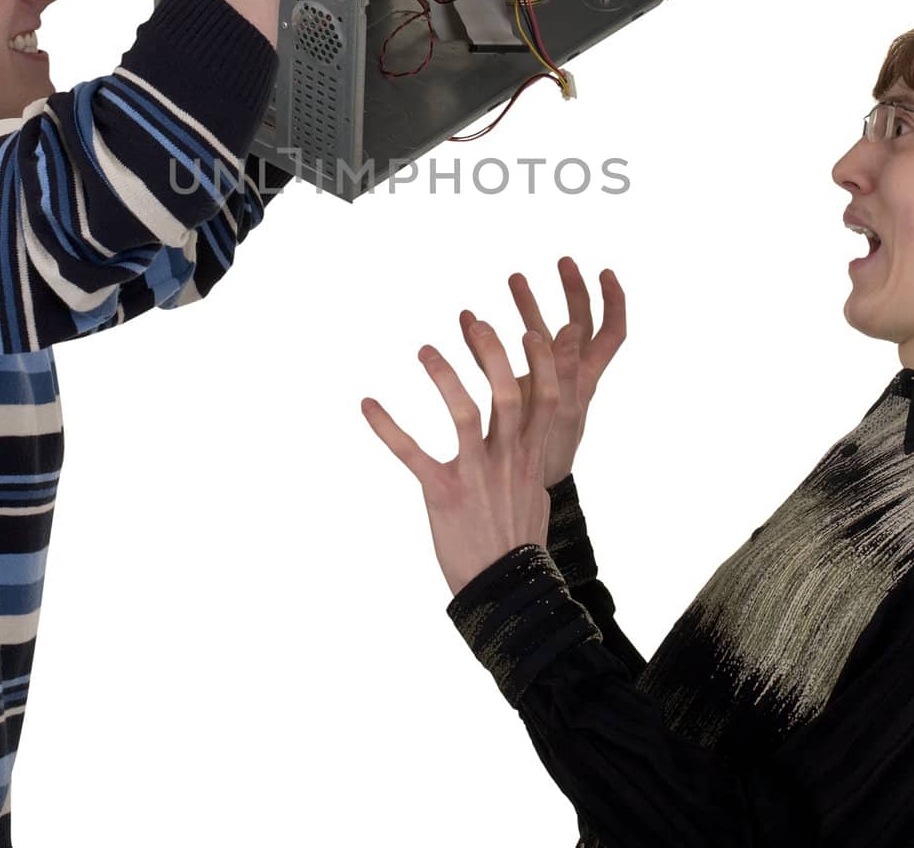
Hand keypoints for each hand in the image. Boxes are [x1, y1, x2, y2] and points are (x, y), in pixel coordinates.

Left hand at [363, 321, 557, 595]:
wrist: (504, 590)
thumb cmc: (517, 537)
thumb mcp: (534, 490)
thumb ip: (529, 454)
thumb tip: (530, 433)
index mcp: (529, 455)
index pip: (546, 398)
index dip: (541, 363)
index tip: (530, 332)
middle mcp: (507, 459)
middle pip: (509, 394)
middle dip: (493, 354)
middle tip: (475, 323)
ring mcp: (476, 475)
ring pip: (466, 414)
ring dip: (445, 377)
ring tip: (426, 350)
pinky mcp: (443, 494)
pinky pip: (413, 455)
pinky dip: (388, 428)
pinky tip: (367, 404)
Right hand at [461, 258, 625, 486]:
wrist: (527, 492)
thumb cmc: (553, 457)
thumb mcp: (564, 410)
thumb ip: (568, 369)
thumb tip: (575, 326)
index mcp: (586, 376)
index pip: (612, 331)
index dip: (614, 301)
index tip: (606, 272)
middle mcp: (568, 373)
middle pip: (578, 320)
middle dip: (572, 290)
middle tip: (561, 262)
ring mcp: (542, 380)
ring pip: (538, 333)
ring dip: (528, 305)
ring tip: (512, 279)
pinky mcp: (514, 391)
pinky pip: (501, 356)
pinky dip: (487, 339)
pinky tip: (466, 321)